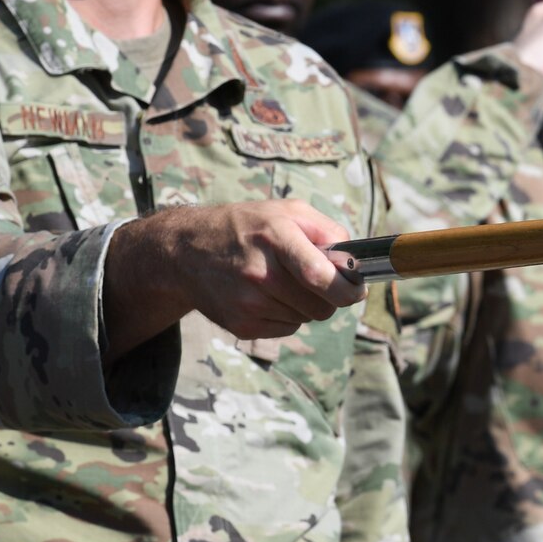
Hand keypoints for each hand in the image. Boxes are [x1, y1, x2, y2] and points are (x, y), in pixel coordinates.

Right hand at [105, 200, 366, 355]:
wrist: (186, 251)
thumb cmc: (247, 227)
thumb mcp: (289, 212)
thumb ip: (329, 232)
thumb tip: (356, 262)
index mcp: (276, 237)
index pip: (318, 274)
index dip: (346, 288)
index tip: (356, 290)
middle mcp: (260, 273)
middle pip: (322, 306)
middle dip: (329, 296)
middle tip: (317, 280)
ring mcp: (248, 303)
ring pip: (307, 319)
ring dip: (305, 304)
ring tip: (281, 281)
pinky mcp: (241, 326)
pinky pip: (287, 329)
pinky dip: (286, 316)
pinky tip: (267, 295)